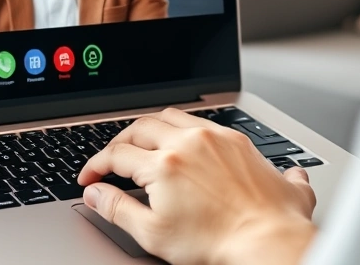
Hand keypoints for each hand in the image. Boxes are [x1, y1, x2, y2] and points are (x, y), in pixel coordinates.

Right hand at [78, 108, 316, 264]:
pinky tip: (186, 142)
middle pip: (140, 127)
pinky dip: (185, 128)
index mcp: (163, 165)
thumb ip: (118, 209)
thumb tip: (95, 193)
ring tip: (144, 143)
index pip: (116, 154)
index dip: (96, 165)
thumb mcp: (154, 233)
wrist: (270, 241)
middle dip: (120, 142)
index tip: (90, 177)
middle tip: (112, 159)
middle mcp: (188, 142)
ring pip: (171, 116)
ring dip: (151, 128)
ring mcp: (215, 138)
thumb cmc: (219, 243)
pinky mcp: (238, 141)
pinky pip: (204, 122)